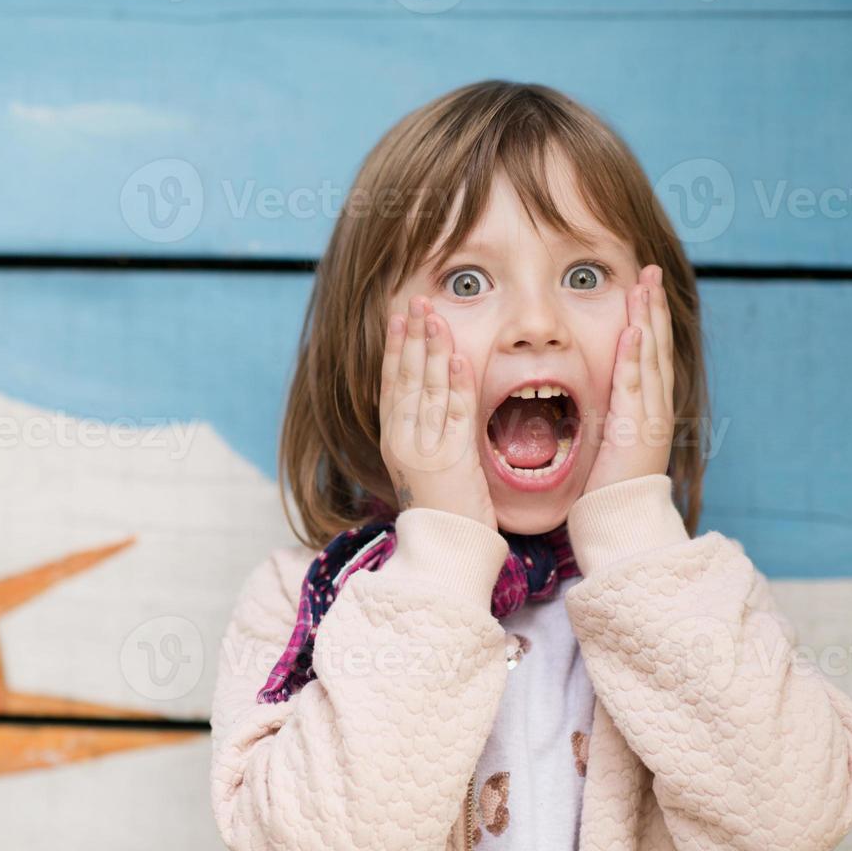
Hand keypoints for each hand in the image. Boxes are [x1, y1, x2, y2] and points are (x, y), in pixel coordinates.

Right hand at [379, 294, 496, 528]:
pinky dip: (457, 382)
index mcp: (394, 441)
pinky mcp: (452, 457)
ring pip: (430, 387)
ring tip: (436, 316)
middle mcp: (404, 441)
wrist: (445, 548)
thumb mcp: (422, 469)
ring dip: (434, 348)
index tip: (398, 319)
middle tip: (418, 302)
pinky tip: (459, 356)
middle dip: (412, 336)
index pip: (392, 385)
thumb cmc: (442, 513)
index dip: (395, 349)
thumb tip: (431, 404)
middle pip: (407, 378)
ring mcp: (426, 448)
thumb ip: (424, 436)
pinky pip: (456, 411)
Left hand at [584, 264, 674, 494]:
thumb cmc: (607, 488)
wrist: (620, 521)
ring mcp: (650, 417)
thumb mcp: (606, 441)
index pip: (649, 354)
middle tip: (651, 272)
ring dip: (648, 320)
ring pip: (650, 359)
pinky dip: (636, 357)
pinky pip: (635, 386)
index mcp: (646, 408)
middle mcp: (654, 408)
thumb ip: (606, 415)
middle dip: (654, 308)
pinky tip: (635, 331)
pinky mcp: (637, 430)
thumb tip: (594, 397)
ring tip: (646, 287)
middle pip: (656, 347)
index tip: (645, 289)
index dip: (649, 320)